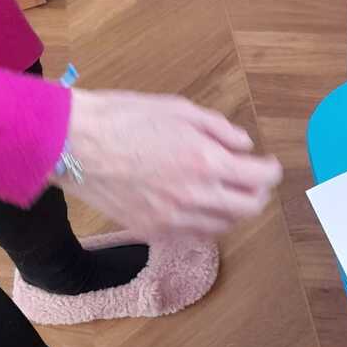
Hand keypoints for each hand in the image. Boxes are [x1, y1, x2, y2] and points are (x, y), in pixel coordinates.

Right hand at [53, 88, 281, 236]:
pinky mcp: (151, 232)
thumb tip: (244, 147)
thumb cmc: (125, 118)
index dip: (271, 171)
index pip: (260, 179)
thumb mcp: (181, 110)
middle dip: (258, 193)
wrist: (75, 144)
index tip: (268, 165)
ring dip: (232, 210)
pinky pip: (192, 236)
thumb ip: (220, 130)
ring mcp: (172, 220)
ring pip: (223, 227)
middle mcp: (195, 197)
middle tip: (252, 180)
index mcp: (206, 163)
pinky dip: (204, 223)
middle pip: (248, 209)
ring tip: (225, 191)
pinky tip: (197, 205)